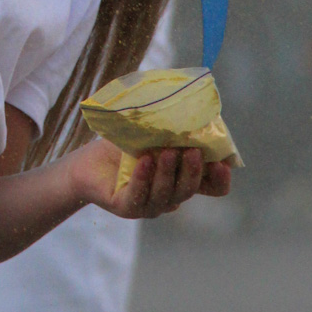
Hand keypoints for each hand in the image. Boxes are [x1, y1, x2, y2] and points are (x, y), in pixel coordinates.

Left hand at [70, 139, 233, 219]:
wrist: (88, 163)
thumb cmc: (124, 147)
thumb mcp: (153, 134)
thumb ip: (173, 128)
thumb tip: (194, 104)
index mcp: (182, 179)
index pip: (212, 188)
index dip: (220, 179)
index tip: (223, 164)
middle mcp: (170, 196)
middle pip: (189, 190)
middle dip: (193, 171)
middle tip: (192, 150)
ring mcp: (150, 205)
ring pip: (167, 195)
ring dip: (168, 173)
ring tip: (166, 152)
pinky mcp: (127, 207)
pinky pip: (139, 197)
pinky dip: (144, 179)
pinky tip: (144, 161)